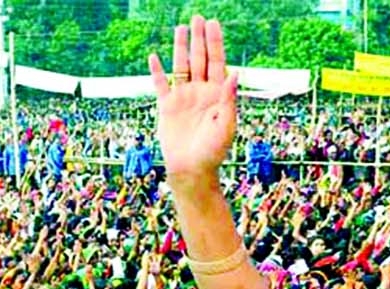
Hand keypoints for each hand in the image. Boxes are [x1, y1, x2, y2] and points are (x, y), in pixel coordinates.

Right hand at [150, 16, 236, 183]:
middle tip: (197, 17)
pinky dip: (157, 71)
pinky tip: (154, 57)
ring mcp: (183, 97)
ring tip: (180, 28)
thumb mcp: (226, 125)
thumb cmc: (213, 151)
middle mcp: (200, 92)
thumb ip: (229, 99)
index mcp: (217, 94)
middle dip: (199, 39)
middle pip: (200, 59)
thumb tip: (234, 73)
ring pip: (181, 66)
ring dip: (180, 48)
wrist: (191, 170)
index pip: (217, 62)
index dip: (215, 43)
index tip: (213, 24)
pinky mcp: (167, 107)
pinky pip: (161, 85)